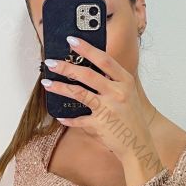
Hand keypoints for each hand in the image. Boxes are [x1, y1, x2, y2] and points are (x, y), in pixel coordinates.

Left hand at [41, 37, 158, 166]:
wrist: (138, 145)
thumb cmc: (131, 119)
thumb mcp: (128, 95)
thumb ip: (113, 82)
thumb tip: (89, 69)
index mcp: (125, 81)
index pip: (104, 60)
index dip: (87, 48)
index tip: (71, 40)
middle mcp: (117, 93)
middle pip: (88, 75)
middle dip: (66, 66)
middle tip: (51, 62)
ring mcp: (108, 109)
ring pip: (79, 93)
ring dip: (60, 87)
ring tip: (46, 82)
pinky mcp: (100, 125)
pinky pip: (78, 120)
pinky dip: (68, 119)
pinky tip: (60, 117)